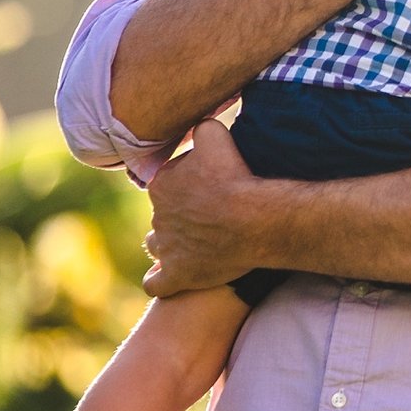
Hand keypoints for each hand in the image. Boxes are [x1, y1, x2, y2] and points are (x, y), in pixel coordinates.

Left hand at [141, 120, 272, 295]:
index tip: (211, 187)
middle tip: (210, 216)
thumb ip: (201, 129)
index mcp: (162, 185)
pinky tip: (170, 279)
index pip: (168, 183)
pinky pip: (156, 283)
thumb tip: (198, 127)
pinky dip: (160, 281)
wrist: (253, 219)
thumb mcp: (216, 136)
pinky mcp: (178, 275)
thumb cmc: (236, 177)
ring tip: (193, 245)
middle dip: (181, 215)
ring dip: (169, 245)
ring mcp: (167, 248)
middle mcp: (158, 216)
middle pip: (165, 214)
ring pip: (158, 245)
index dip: (189, 185)